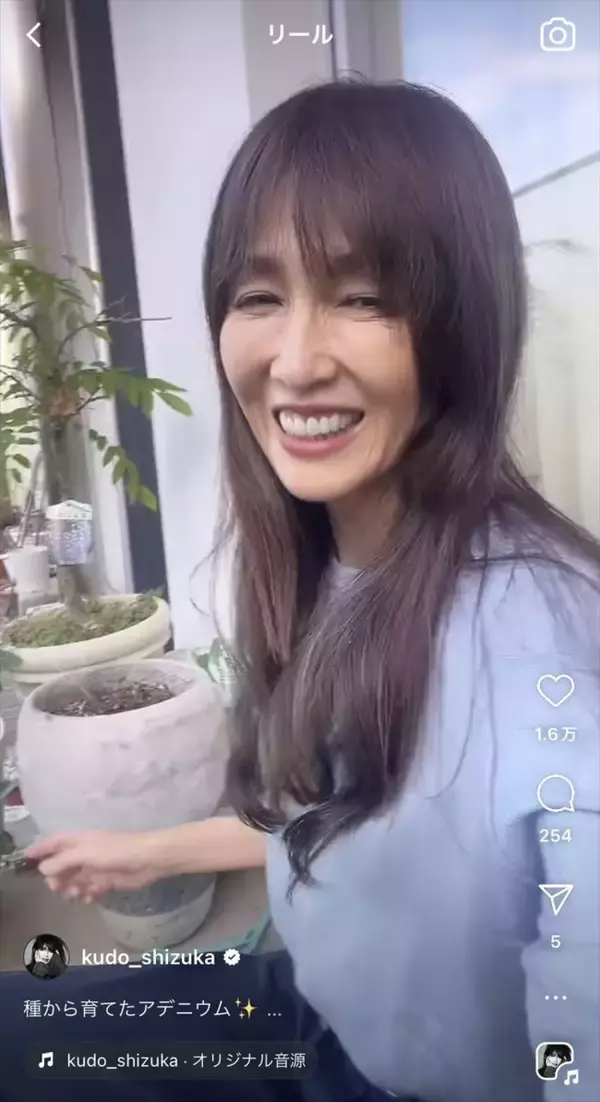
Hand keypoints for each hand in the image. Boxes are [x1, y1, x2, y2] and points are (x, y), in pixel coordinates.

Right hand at [26, 831, 163, 901]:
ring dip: (71, 888)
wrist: (148, 860)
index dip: (41, 849)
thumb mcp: (85, 853)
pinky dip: (87, 894)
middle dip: (57, 877)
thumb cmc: (116, 851)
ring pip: (74, 880)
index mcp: (79, 840)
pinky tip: (90, 897)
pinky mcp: (106, 880)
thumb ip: (62, 861)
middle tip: (57, 888)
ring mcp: (96, 867)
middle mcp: (85, 852)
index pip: (55, 842)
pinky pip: (89, 889)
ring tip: (77, 894)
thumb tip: (43, 869)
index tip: (27, 859)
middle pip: (62, 865)